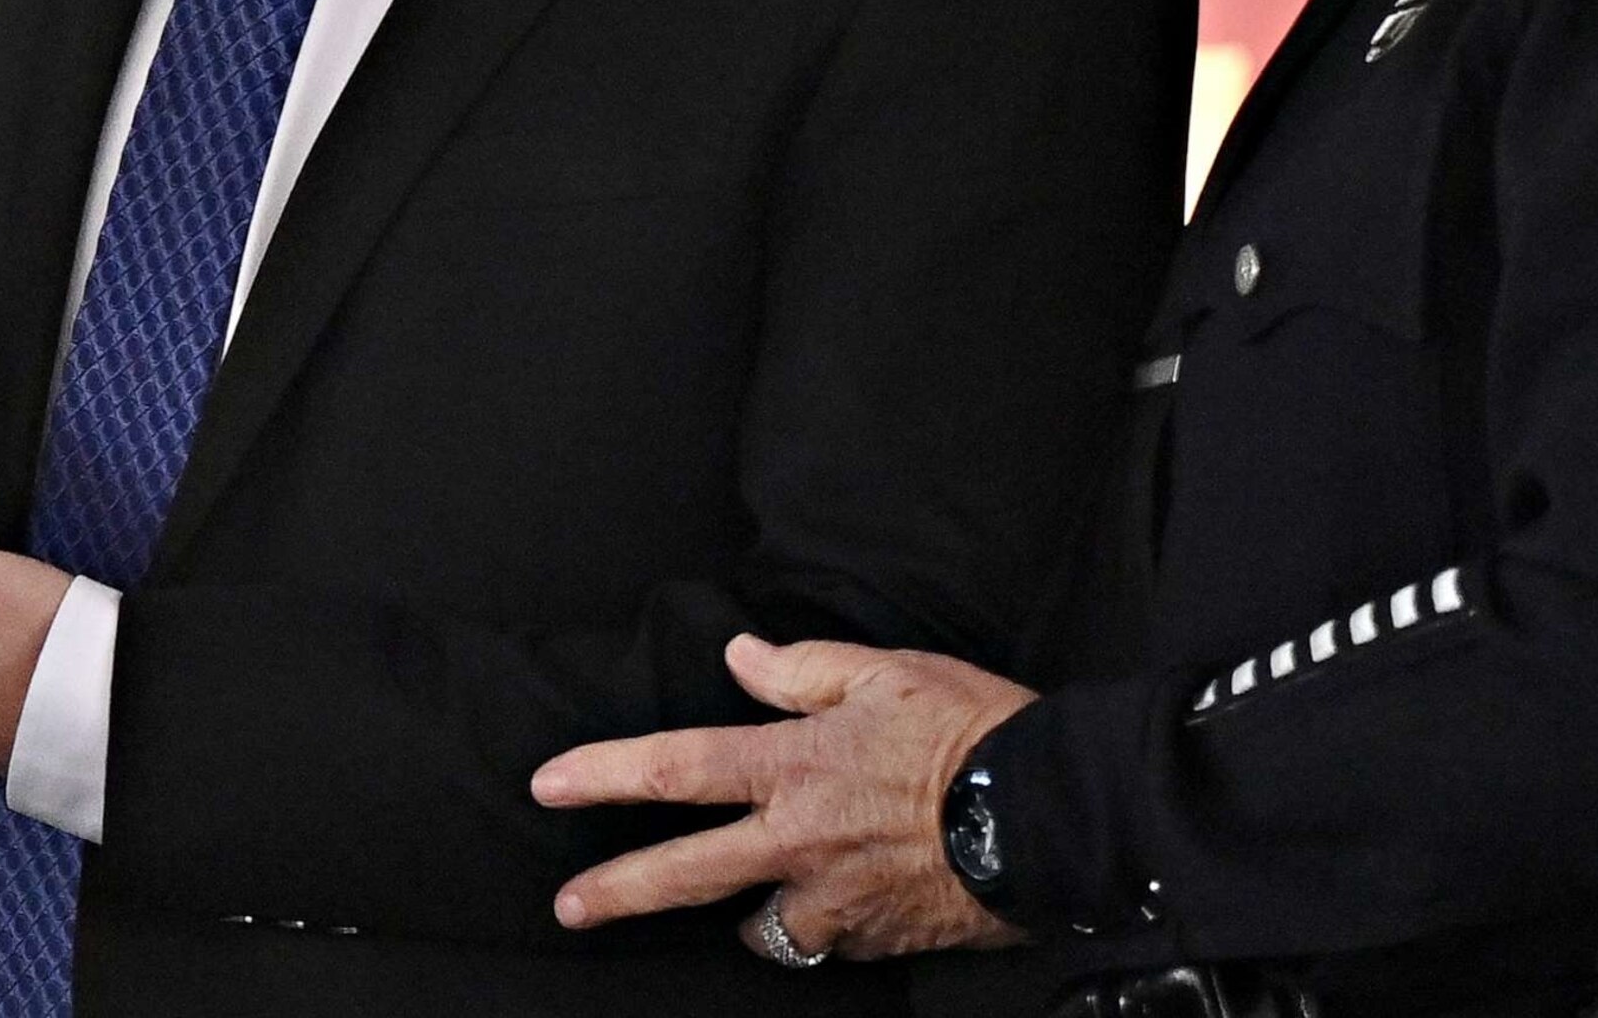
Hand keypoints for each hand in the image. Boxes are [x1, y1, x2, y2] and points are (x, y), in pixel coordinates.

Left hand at [532, 635, 1035, 960]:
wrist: (1048, 811)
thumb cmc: (970, 727)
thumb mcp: (886, 671)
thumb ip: (802, 668)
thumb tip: (742, 656)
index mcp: (794, 764)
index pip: (675, 768)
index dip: (604, 776)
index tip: (550, 786)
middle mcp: (798, 842)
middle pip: (683, 874)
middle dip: (617, 893)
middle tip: (571, 909)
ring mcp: (833, 901)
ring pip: (760, 926)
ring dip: (754, 913)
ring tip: (767, 899)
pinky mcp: (872, 942)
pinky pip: (828, 939)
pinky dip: (827, 922)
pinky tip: (853, 899)